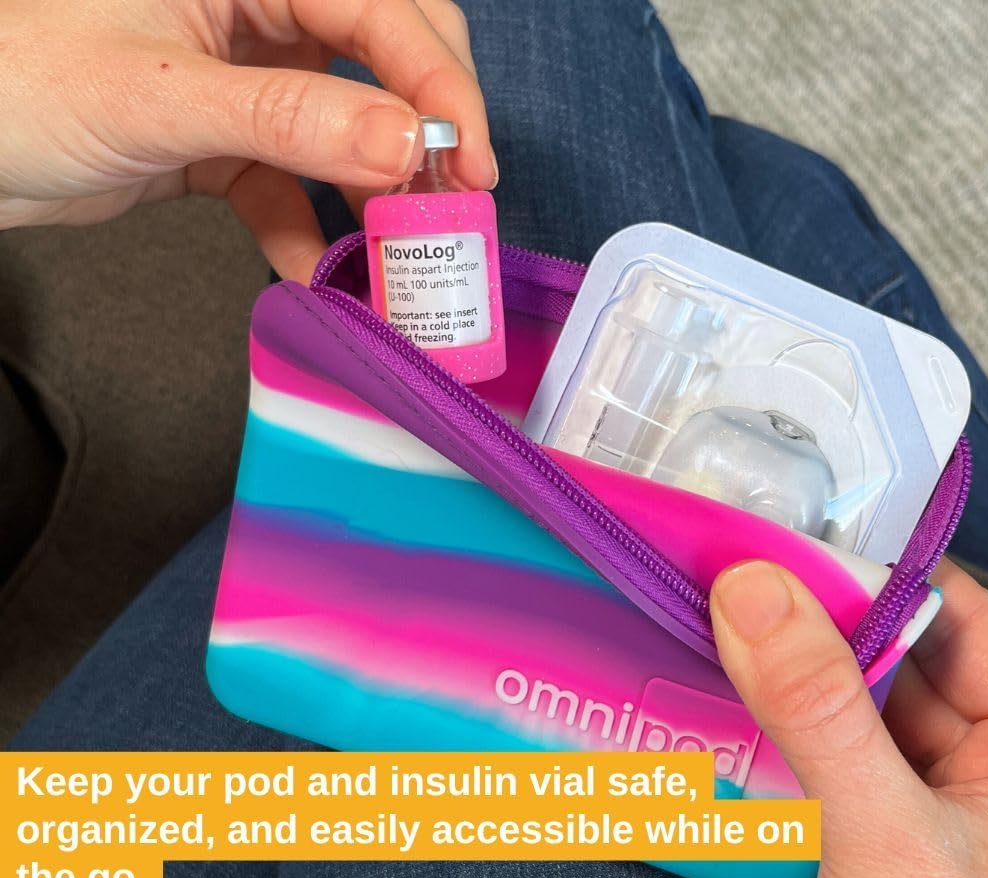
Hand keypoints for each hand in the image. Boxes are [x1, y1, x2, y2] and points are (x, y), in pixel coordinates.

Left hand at [0, 0, 494, 281]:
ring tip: (401, 252)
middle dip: (426, 132)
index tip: (472, 164)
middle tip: (456, 201)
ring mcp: (248, 79)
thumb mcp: (162, 96)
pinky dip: (307, 229)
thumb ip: (289, 118)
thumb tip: (407, 145)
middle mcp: (257, 10)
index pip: (380, 8)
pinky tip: (315, 272)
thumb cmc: (20, 84)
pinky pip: (291, 185)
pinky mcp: (229, 142)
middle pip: (384, 57)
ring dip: (375, 194)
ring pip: (347, 129)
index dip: (439, 85)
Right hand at [710, 557, 987, 877]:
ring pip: (858, 692)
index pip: (957, 610)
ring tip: (706, 624)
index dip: (866, 566)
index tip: (771, 537)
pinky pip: (834, 743)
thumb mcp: (891, 848)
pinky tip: (727, 699)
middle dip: (811, 616)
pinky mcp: (890, 820)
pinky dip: (783, 722)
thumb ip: (822, 714)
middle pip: (898, 644)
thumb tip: (752, 590)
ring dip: (788, 669)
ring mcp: (943, 788)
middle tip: (718, 577)